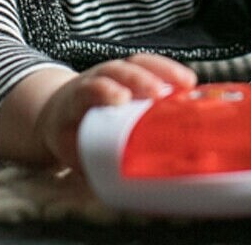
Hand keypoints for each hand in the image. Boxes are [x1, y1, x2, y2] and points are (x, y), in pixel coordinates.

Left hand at [34, 53, 196, 168]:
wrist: (62, 109)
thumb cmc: (71, 134)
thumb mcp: (72, 151)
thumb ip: (92, 165)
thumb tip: (120, 187)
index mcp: (77, 99)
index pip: (88, 89)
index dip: (105, 91)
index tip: (122, 100)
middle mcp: (97, 77)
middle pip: (116, 70)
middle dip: (138, 79)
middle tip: (158, 92)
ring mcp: (117, 70)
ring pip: (137, 63)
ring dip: (162, 71)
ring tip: (186, 83)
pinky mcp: (133, 69)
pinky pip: (152, 64)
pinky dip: (170, 71)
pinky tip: (188, 81)